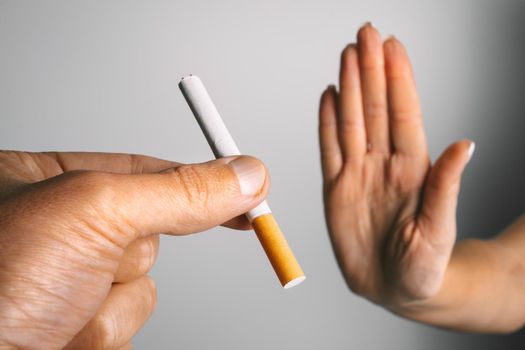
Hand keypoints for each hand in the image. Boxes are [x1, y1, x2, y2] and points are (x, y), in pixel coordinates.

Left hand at [0, 151, 267, 348]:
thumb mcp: (94, 212)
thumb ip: (179, 191)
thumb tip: (247, 175)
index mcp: (51, 180)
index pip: (151, 169)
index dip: (206, 179)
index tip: (253, 188)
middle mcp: (60, 228)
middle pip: (150, 231)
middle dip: (132, 253)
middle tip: (98, 260)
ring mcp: (69, 279)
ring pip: (141, 285)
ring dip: (112, 302)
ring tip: (59, 306)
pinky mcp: (75, 324)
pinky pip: (125, 323)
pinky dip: (101, 332)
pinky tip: (59, 335)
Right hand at [319, 23, 473, 305]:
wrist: (395, 287)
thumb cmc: (422, 265)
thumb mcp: (438, 229)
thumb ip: (445, 187)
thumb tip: (466, 145)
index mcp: (412, 171)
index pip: (403, 115)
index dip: (397, 80)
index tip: (392, 48)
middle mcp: (384, 165)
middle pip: (375, 108)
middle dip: (371, 70)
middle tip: (366, 34)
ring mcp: (358, 174)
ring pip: (351, 121)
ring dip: (349, 87)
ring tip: (348, 55)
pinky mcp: (336, 189)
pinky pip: (329, 149)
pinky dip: (327, 122)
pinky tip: (329, 97)